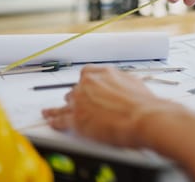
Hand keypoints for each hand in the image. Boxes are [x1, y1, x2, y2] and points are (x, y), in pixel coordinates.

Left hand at [42, 65, 178, 147]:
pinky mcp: (76, 119)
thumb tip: (121, 86)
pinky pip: (60, 120)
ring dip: (62, 109)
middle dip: (78, 98)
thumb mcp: (134, 82)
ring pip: (65, 104)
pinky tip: (51, 121)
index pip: (86, 75)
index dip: (86, 84)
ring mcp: (80, 101)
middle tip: (81, 106)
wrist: (143, 117)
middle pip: (75, 90)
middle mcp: (88, 83)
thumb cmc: (143, 103)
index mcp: (102, 72)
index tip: (86, 89)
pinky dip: (55, 121)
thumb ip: (120, 82)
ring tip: (51, 112)